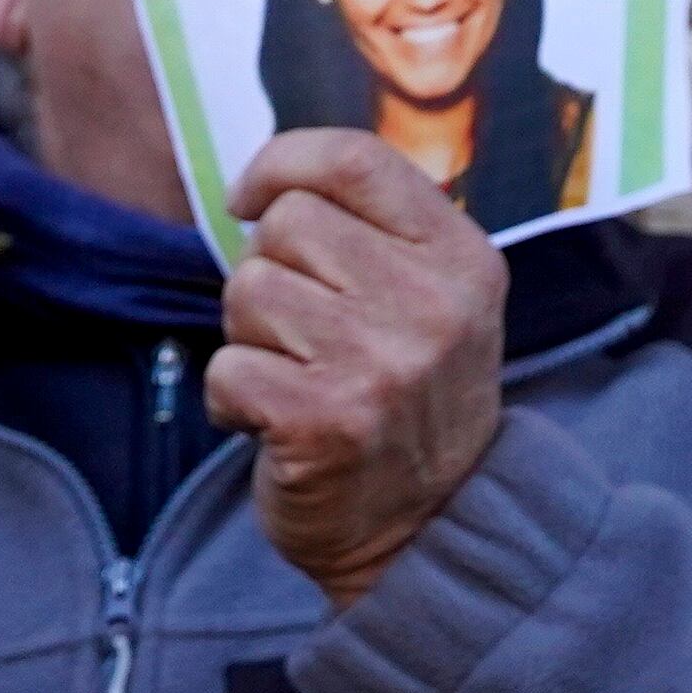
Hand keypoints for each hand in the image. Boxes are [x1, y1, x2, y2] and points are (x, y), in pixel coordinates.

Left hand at [208, 128, 507, 610]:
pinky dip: (232, 399)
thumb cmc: (405, 401)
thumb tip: (268, 183)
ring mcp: (382, 365)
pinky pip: (228, 366)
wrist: (426, 533)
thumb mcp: (430, 301)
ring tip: (297, 380)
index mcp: (463, 258)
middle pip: (287, 225)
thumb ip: (372, 230)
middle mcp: (433, 306)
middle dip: (270, 274)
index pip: (353, 159)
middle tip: (304, 336)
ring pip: (249, 292)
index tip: (250, 198)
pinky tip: (275, 425)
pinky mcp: (325, 422)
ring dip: (250, 339)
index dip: (282, 164)